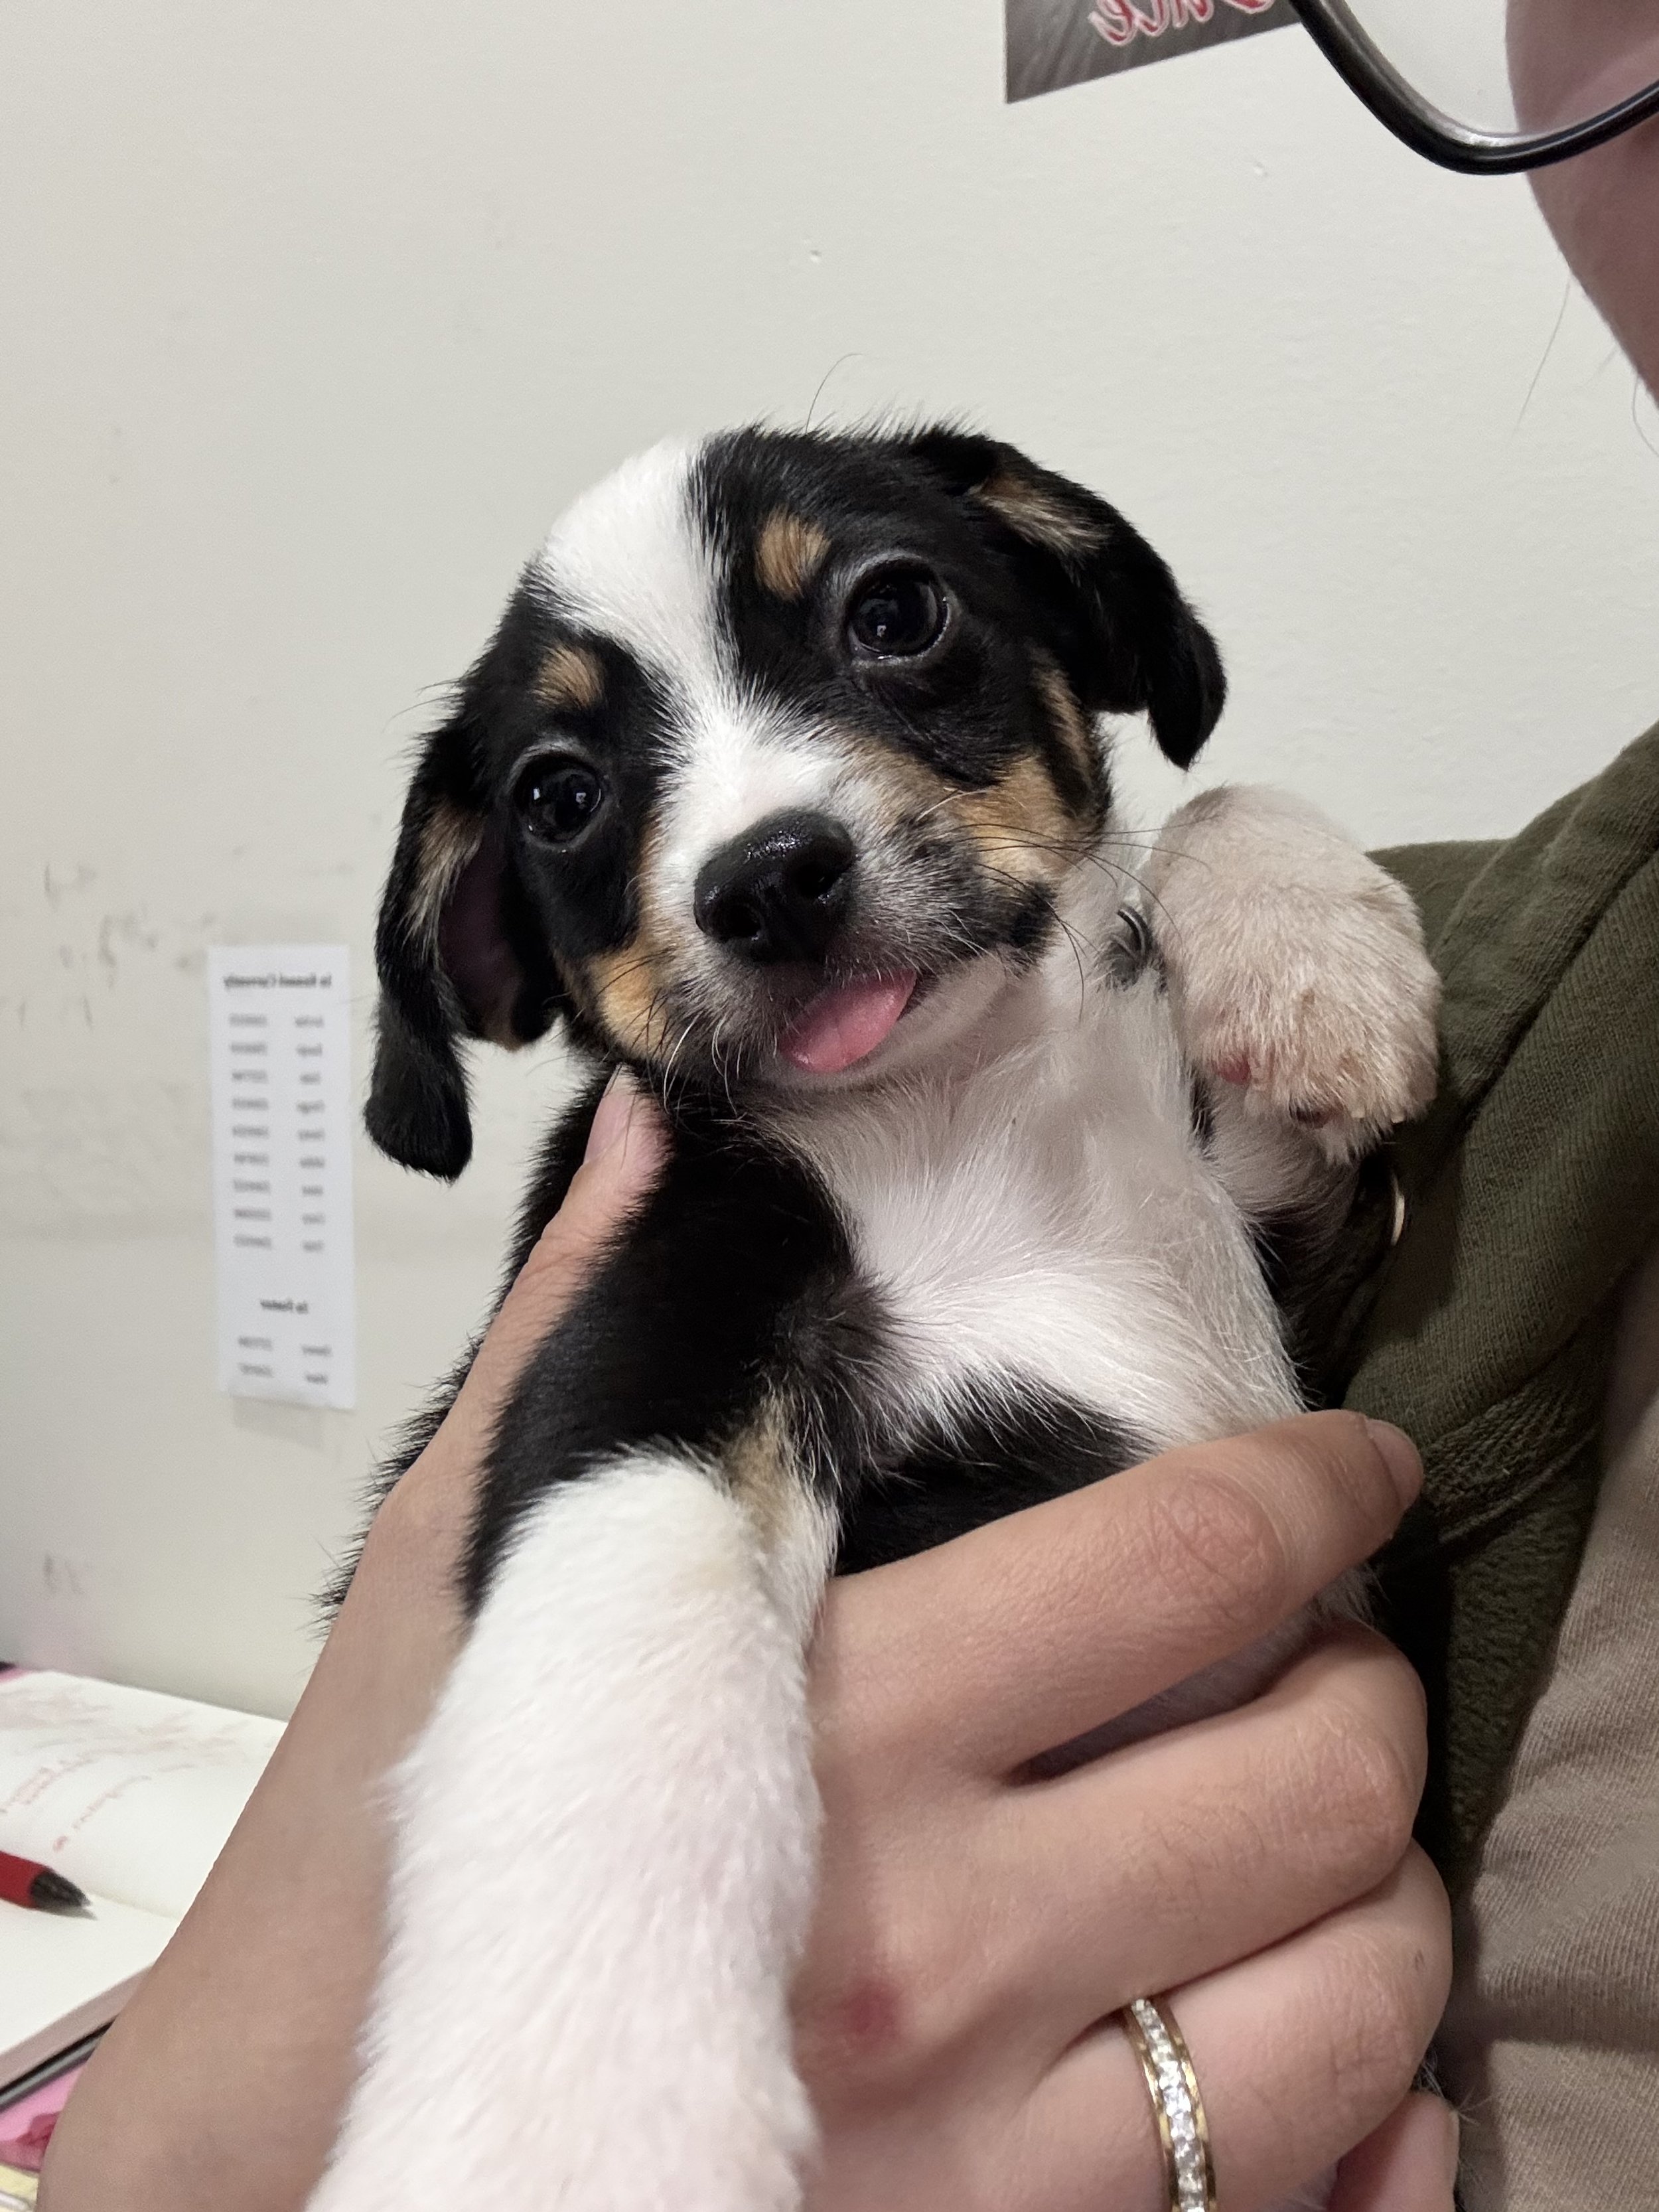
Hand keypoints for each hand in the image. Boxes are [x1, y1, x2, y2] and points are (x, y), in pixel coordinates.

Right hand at [42, 1082, 1451, 2211]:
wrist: (310, 2169)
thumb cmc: (384, 1873)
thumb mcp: (466, 1582)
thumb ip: (588, 1344)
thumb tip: (674, 1144)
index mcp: (821, 1727)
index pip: (1183, 1562)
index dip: (1314, 1491)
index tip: (1349, 1470)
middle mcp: (938, 1940)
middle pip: (1319, 1768)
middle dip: (1362, 1680)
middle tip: (1321, 1652)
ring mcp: (998, 2141)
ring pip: (1357, 1983)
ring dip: (1376, 1880)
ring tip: (1311, 1830)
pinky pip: (1312, 2181)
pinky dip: (1366, 2087)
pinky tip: (1302, 2011)